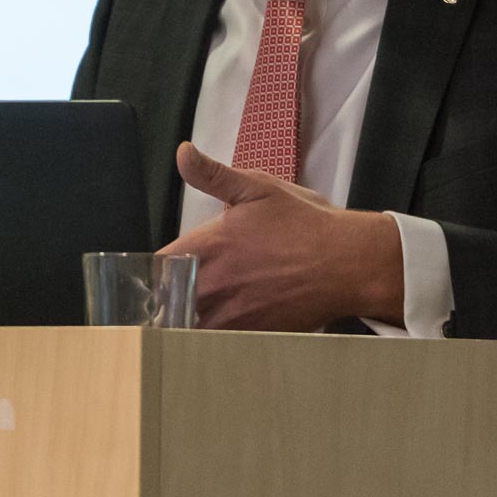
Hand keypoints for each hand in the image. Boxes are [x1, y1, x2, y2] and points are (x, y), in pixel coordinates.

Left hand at [159, 142, 404, 331]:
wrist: (347, 263)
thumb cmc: (304, 224)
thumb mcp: (257, 187)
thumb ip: (212, 174)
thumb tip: (182, 152)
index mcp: (207, 245)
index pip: (156, 266)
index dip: (150, 272)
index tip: (154, 273)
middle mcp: (212, 283)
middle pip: (165, 302)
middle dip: (163, 300)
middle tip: (166, 299)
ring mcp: (230, 314)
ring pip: (186, 328)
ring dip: (181, 324)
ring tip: (186, 318)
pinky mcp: (249, 335)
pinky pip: (215, 344)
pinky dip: (209, 340)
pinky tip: (217, 330)